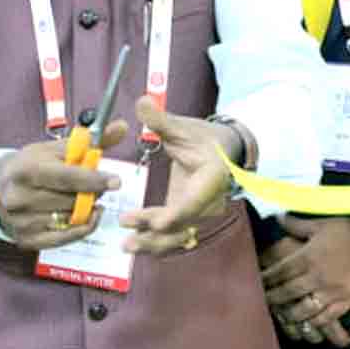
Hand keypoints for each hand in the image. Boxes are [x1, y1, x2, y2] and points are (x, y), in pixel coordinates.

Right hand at [0, 120, 127, 249]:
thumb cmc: (29, 166)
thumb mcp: (54, 149)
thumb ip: (90, 141)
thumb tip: (121, 128)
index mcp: (25, 170)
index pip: (65, 178)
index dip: (93, 180)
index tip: (115, 181)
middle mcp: (19, 198)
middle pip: (71, 200)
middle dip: (91, 193)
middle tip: (96, 186)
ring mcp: (21, 222)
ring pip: (70, 219)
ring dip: (86, 210)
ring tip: (84, 198)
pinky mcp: (26, 240)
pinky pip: (65, 238)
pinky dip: (81, 227)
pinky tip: (86, 216)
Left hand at [118, 97, 238, 254]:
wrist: (222, 151)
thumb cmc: (203, 138)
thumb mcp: (183, 127)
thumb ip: (161, 119)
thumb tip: (142, 101)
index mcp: (212, 178)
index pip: (192, 203)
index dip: (172, 215)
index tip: (150, 221)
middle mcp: (210, 201)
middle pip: (183, 226)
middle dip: (155, 234)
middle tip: (127, 238)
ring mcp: (201, 212)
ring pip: (179, 236)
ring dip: (154, 244)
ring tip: (128, 246)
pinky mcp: (190, 217)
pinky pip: (176, 235)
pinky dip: (157, 242)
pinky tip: (136, 244)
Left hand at [260, 216, 349, 347]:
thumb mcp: (321, 223)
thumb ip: (296, 225)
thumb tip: (277, 217)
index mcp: (308, 256)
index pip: (280, 271)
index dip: (266, 278)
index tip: (256, 282)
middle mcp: (317, 276)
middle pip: (288, 292)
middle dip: (273, 298)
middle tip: (261, 302)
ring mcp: (333, 290)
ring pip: (305, 308)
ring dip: (290, 314)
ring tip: (281, 317)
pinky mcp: (348, 299)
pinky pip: (328, 316)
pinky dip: (316, 322)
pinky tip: (307, 325)